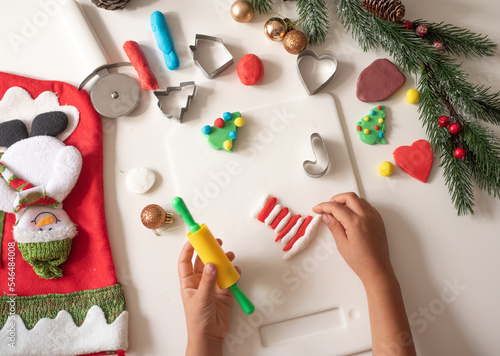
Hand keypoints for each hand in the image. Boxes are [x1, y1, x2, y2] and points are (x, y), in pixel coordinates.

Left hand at [178, 239, 238, 355]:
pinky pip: (229, 277)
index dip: (189, 249)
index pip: (186, 261)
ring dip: (223, 260)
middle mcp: (200, 281)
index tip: (194, 239)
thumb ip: (207, 282)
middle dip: (209, 250)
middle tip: (216, 242)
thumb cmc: (197, 321)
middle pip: (203, 260)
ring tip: (229, 255)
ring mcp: (213, 285)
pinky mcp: (224, 290)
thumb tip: (211, 265)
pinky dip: (234, 272)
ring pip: (218, 267)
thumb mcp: (200, 299)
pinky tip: (235, 271)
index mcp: (188, 282)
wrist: (210, 335)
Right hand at [313, 192, 393, 285]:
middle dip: (336, 198)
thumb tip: (327, 216)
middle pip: (349, 197)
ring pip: (360, 200)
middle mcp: (366, 217)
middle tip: (328, 206)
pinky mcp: (379, 222)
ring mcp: (374, 219)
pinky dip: (358, 206)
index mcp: (355, 223)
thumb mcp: (342, 244)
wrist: (377, 270)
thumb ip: (334, 227)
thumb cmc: (360, 261)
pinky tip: (352, 214)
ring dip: (348, 201)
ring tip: (339, 210)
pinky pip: (368, 207)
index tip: (318, 209)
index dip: (324, 206)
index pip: (336, 207)